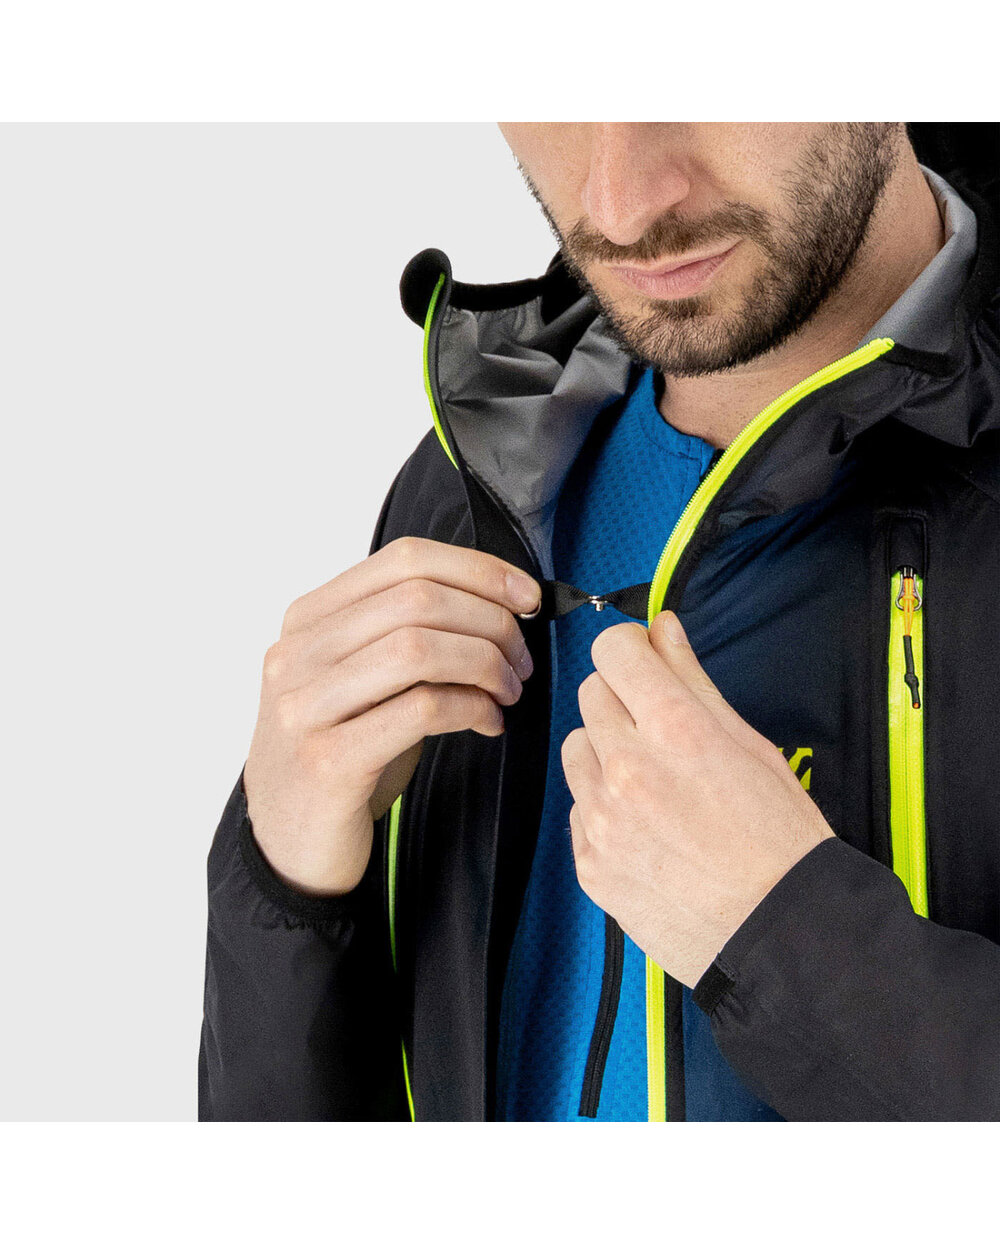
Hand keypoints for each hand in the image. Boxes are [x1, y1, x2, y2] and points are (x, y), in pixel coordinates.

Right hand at [243, 536, 539, 896]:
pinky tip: (488, 722)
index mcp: (308, 619)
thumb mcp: (362, 680)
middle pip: (418, 599)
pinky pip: (422, 709)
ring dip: (486, 664)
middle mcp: (297, 653)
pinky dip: (472, 708)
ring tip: (508, 691)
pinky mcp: (328, 759)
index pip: (404, 560)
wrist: (287, 844)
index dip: (479, 571)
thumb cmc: (342, 755)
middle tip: (522, 659)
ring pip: (420, 648)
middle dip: (491, 623)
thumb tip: (497, 599)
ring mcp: (306, 706)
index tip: (526, 598)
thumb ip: (403, 633)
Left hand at [561, 609, 833, 987]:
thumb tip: (661, 628)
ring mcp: (603, 819)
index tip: (644, 664)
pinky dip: (602, 808)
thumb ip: (693, 679)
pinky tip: (647, 827)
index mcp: (676, 728)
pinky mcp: (589, 863)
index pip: (612, 649)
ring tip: (654, 785)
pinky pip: (578, 808)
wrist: (781, 936)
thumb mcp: (750, 744)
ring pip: (576, 749)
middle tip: (661, 733)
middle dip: (622, 701)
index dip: (631, 651)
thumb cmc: (781, 841)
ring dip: (605, 753)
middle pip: (590, 694)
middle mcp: (628, 767)